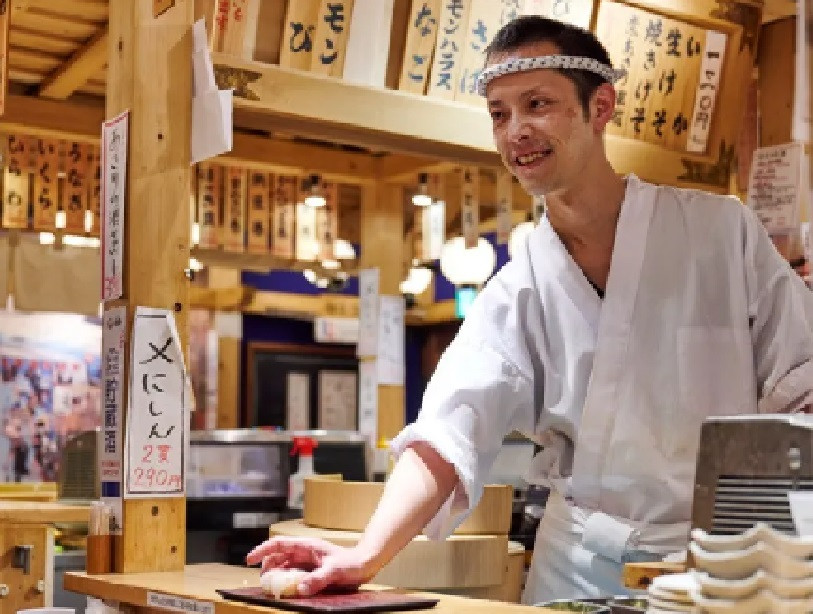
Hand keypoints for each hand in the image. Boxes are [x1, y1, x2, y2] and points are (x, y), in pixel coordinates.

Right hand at [246, 536, 375, 595]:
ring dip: (276, 575)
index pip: (279, 544)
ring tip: (272, 588)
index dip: (262, 550)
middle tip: (263, 582)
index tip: (249, 560)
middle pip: (278, 556)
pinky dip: (287, 581)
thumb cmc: (352, 563)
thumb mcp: (334, 571)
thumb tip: (300, 588)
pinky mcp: (312, 571)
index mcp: (307, 546)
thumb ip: (317, 579)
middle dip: (267, 567)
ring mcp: (308, 562)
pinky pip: (294, 575)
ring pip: (285, 566)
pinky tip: (287, 590)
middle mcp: (305, 552)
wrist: (365, 565)